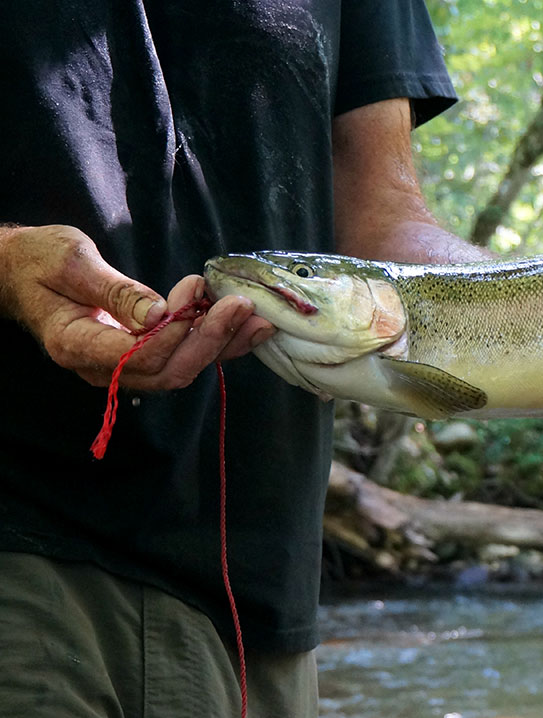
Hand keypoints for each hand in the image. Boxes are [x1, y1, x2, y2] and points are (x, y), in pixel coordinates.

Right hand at [0, 224, 274, 389]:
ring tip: (257, 318)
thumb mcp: (72, 262)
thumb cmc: (40, 260)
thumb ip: (115, 290)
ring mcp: (124, 366)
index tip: (194, 294)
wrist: (23, 271)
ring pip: (183, 369)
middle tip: (240, 305)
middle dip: (209, 340)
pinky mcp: (144, 356)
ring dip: (223, 345)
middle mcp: (103, 367)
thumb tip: (158, 314)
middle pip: (167, 371)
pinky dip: (220, 344)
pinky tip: (250, 328)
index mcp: (76, 344)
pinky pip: (185, 357)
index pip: (135, 356)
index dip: (172, 334)